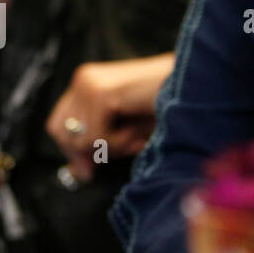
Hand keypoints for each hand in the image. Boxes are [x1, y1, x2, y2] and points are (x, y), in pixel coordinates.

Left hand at [45, 54, 174, 181]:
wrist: (195, 87)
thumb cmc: (165, 109)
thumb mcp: (126, 132)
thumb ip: (98, 148)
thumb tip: (77, 174)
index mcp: (87, 82)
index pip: (58, 125)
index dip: (73, 150)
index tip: (90, 169)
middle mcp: (84, 78)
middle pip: (62, 134)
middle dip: (90, 151)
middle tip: (126, 145)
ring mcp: (89, 83)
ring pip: (79, 140)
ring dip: (112, 147)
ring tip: (137, 135)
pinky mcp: (100, 93)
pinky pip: (96, 138)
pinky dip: (119, 143)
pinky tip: (138, 131)